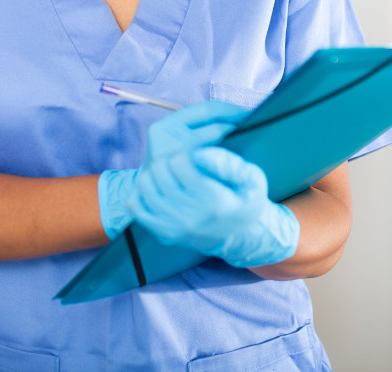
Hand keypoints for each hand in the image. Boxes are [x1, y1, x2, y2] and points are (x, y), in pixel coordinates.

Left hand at [97, 100, 246, 239]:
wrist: (242, 238)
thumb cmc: (247, 203)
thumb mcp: (254, 180)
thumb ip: (233, 163)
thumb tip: (203, 154)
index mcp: (213, 200)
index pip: (178, 163)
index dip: (182, 152)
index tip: (190, 155)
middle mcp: (191, 217)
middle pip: (158, 173)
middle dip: (165, 160)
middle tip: (175, 162)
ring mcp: (175, 228)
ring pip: (145, 188)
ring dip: (152, 174)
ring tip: (165, 173)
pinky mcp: (165, 234)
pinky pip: (137, 208)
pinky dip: (140, 193)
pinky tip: (156, 189)